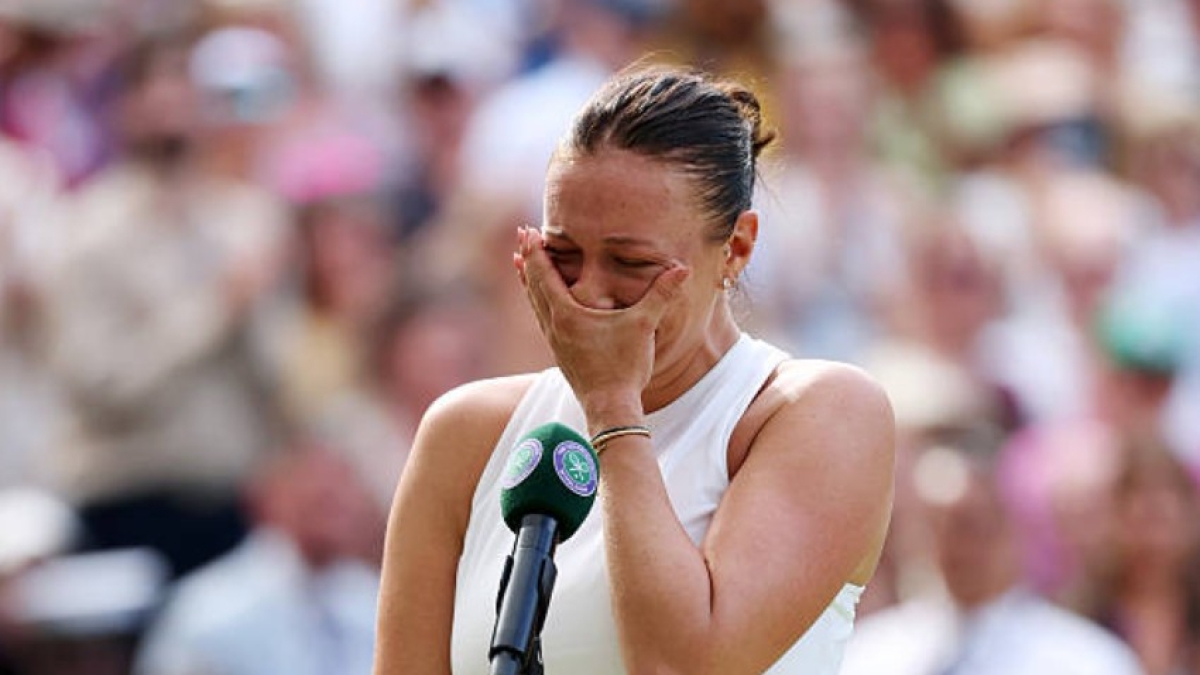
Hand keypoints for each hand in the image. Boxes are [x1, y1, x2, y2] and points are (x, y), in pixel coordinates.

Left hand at [514, 226, 688, 423]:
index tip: (527, 231)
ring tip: (521, 264)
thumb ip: (661, 295)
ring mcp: (555, 340)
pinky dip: (538, 301)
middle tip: (522, 237)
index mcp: (567, 314)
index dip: (535, 252)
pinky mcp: (561, 352)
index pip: (544, 274)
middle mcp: (554, 325)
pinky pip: (543, 318)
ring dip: (529, 280)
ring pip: (535, 303)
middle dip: (528, 259)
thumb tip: (684, 269)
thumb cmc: (625, 367)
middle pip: (533, 285)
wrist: (610, 407)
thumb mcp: (644, 326)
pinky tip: (545, 303)